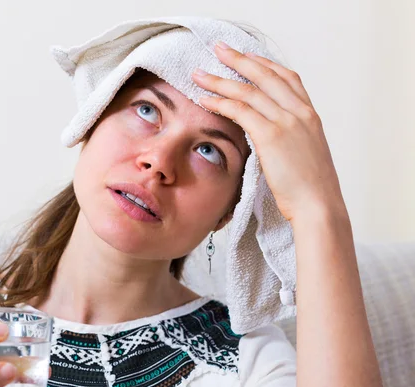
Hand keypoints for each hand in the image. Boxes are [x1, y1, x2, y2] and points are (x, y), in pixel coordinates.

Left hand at [192, 42, 346, 222]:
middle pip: (266, 75)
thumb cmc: (311, 190)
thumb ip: (292, 141)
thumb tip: (275, 142)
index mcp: (310, 116)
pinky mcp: (271, 135)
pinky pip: (240, 110)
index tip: (246, 57)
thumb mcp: (305, 157)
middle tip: (218, 50)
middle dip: (239, 59)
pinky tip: (204, 100)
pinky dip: (220, 103)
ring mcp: (287, 121)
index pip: (287, 78)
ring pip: (248, 90)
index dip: (264, 64)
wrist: (318, 205)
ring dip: (220, 80)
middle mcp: (300, 112)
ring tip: (199, 74)